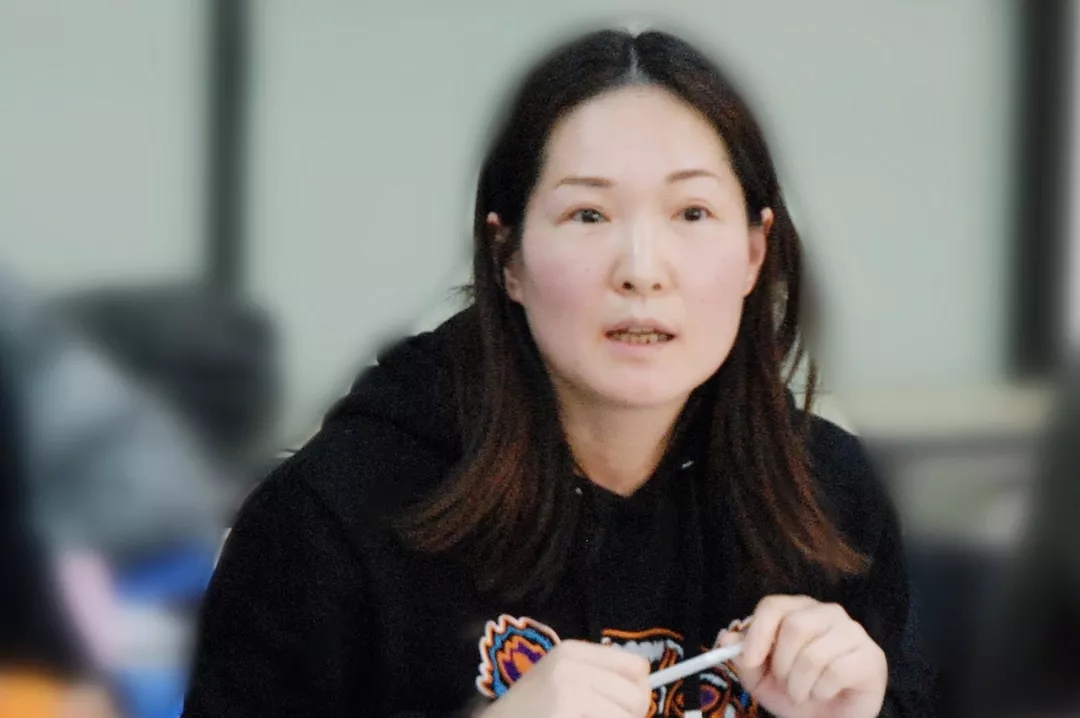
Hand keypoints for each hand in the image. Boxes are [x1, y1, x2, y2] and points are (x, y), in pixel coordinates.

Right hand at [479, 640, 651, 717]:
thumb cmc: (528, 714)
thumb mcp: (560, 683)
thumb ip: (597, 680)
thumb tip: (645, 690)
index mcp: (572, 650)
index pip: (636, 667)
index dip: (635, 694)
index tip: (621, 710)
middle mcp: (571, 663)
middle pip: (637, 695)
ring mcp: (569, 688)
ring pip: (628, 716)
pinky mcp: (567, 709)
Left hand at [717, 595, 886, 717]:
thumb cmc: (796, 692)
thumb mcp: (760, 678)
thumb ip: (742, 657)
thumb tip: (725, 639)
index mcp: (799, 609)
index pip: (773, 605)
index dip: (757, 632)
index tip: (748, 660)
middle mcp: (828, 612)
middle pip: (794, 627)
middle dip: (781, 664)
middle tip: (784, 682)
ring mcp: (852, 632)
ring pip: (813, 654)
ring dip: (800, 684)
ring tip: (803, 693)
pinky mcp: (871, 657)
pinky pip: (836, 672)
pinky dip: (821, 691)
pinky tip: (824, 694)